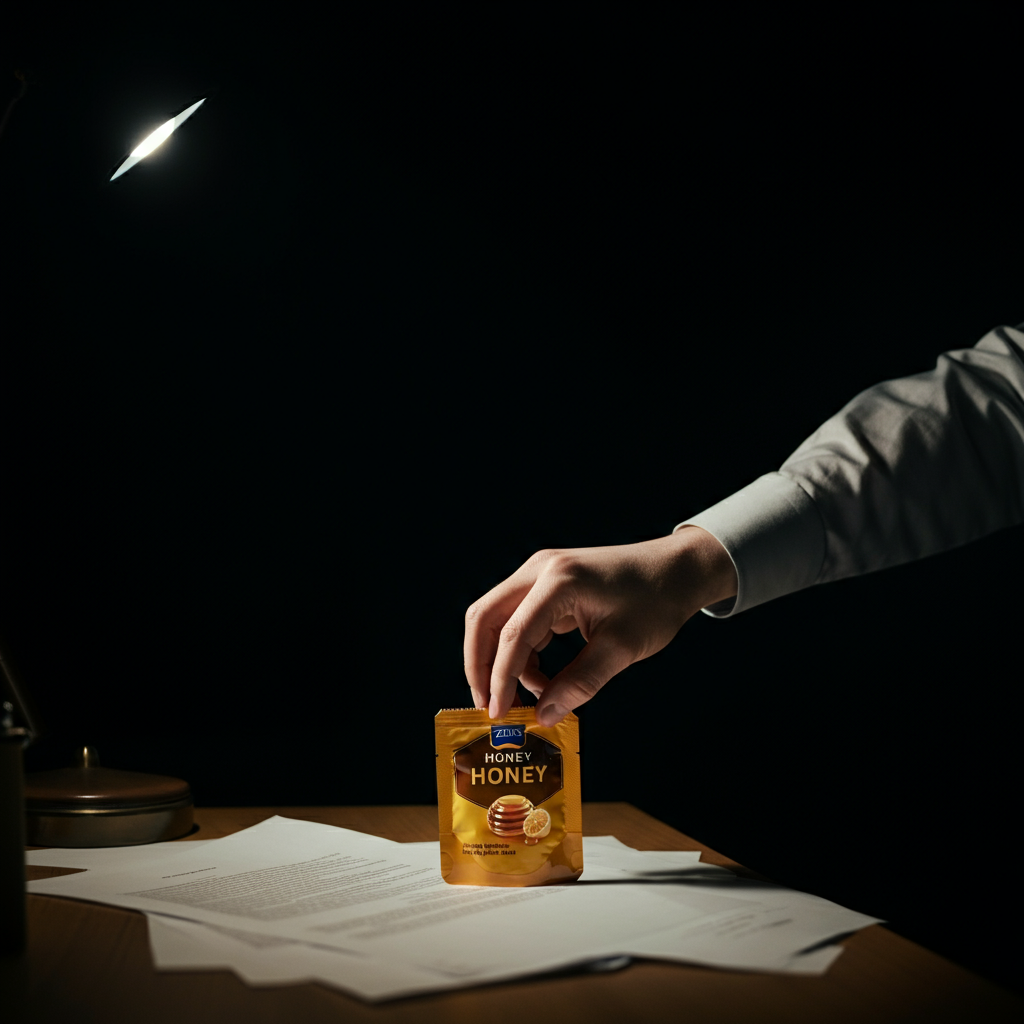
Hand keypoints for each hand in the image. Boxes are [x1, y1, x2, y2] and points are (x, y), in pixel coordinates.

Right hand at [463, 527, 737, 724]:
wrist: (676, 569)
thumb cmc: (656, 602)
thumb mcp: (621, 648)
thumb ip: (580, 683)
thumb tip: (544, 715)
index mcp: (559, 581)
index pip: (513, 633)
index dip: (500, 678)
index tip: (498, 714)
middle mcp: (540, 570)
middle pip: (486, 617)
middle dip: (481, 664)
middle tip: (489, 706)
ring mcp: (540, 573)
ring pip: (497, 618)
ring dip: (501, 659)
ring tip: (526, 698)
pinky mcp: (546, 583)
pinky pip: (518, 618)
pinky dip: (521, 651)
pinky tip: (540, 679)